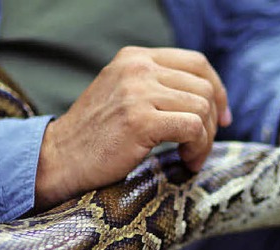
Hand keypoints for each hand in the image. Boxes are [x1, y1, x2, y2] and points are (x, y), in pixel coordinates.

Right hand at [35, 46, 231, 209]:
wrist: (58, 159)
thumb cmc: (92, 138)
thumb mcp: (121, 96)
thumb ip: (154, 88)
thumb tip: (204, 100)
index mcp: (135, 58)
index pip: (197, 63)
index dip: (218, 91)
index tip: (221, 119)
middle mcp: (137, 68)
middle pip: (204, 87)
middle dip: (212, 122)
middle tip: (200, 148)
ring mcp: (138, 92)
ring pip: (202, 107)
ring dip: (205, 139)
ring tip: (190, 158)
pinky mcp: (139, 120)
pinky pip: (192, 128)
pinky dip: (198, 148)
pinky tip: (186, 162)